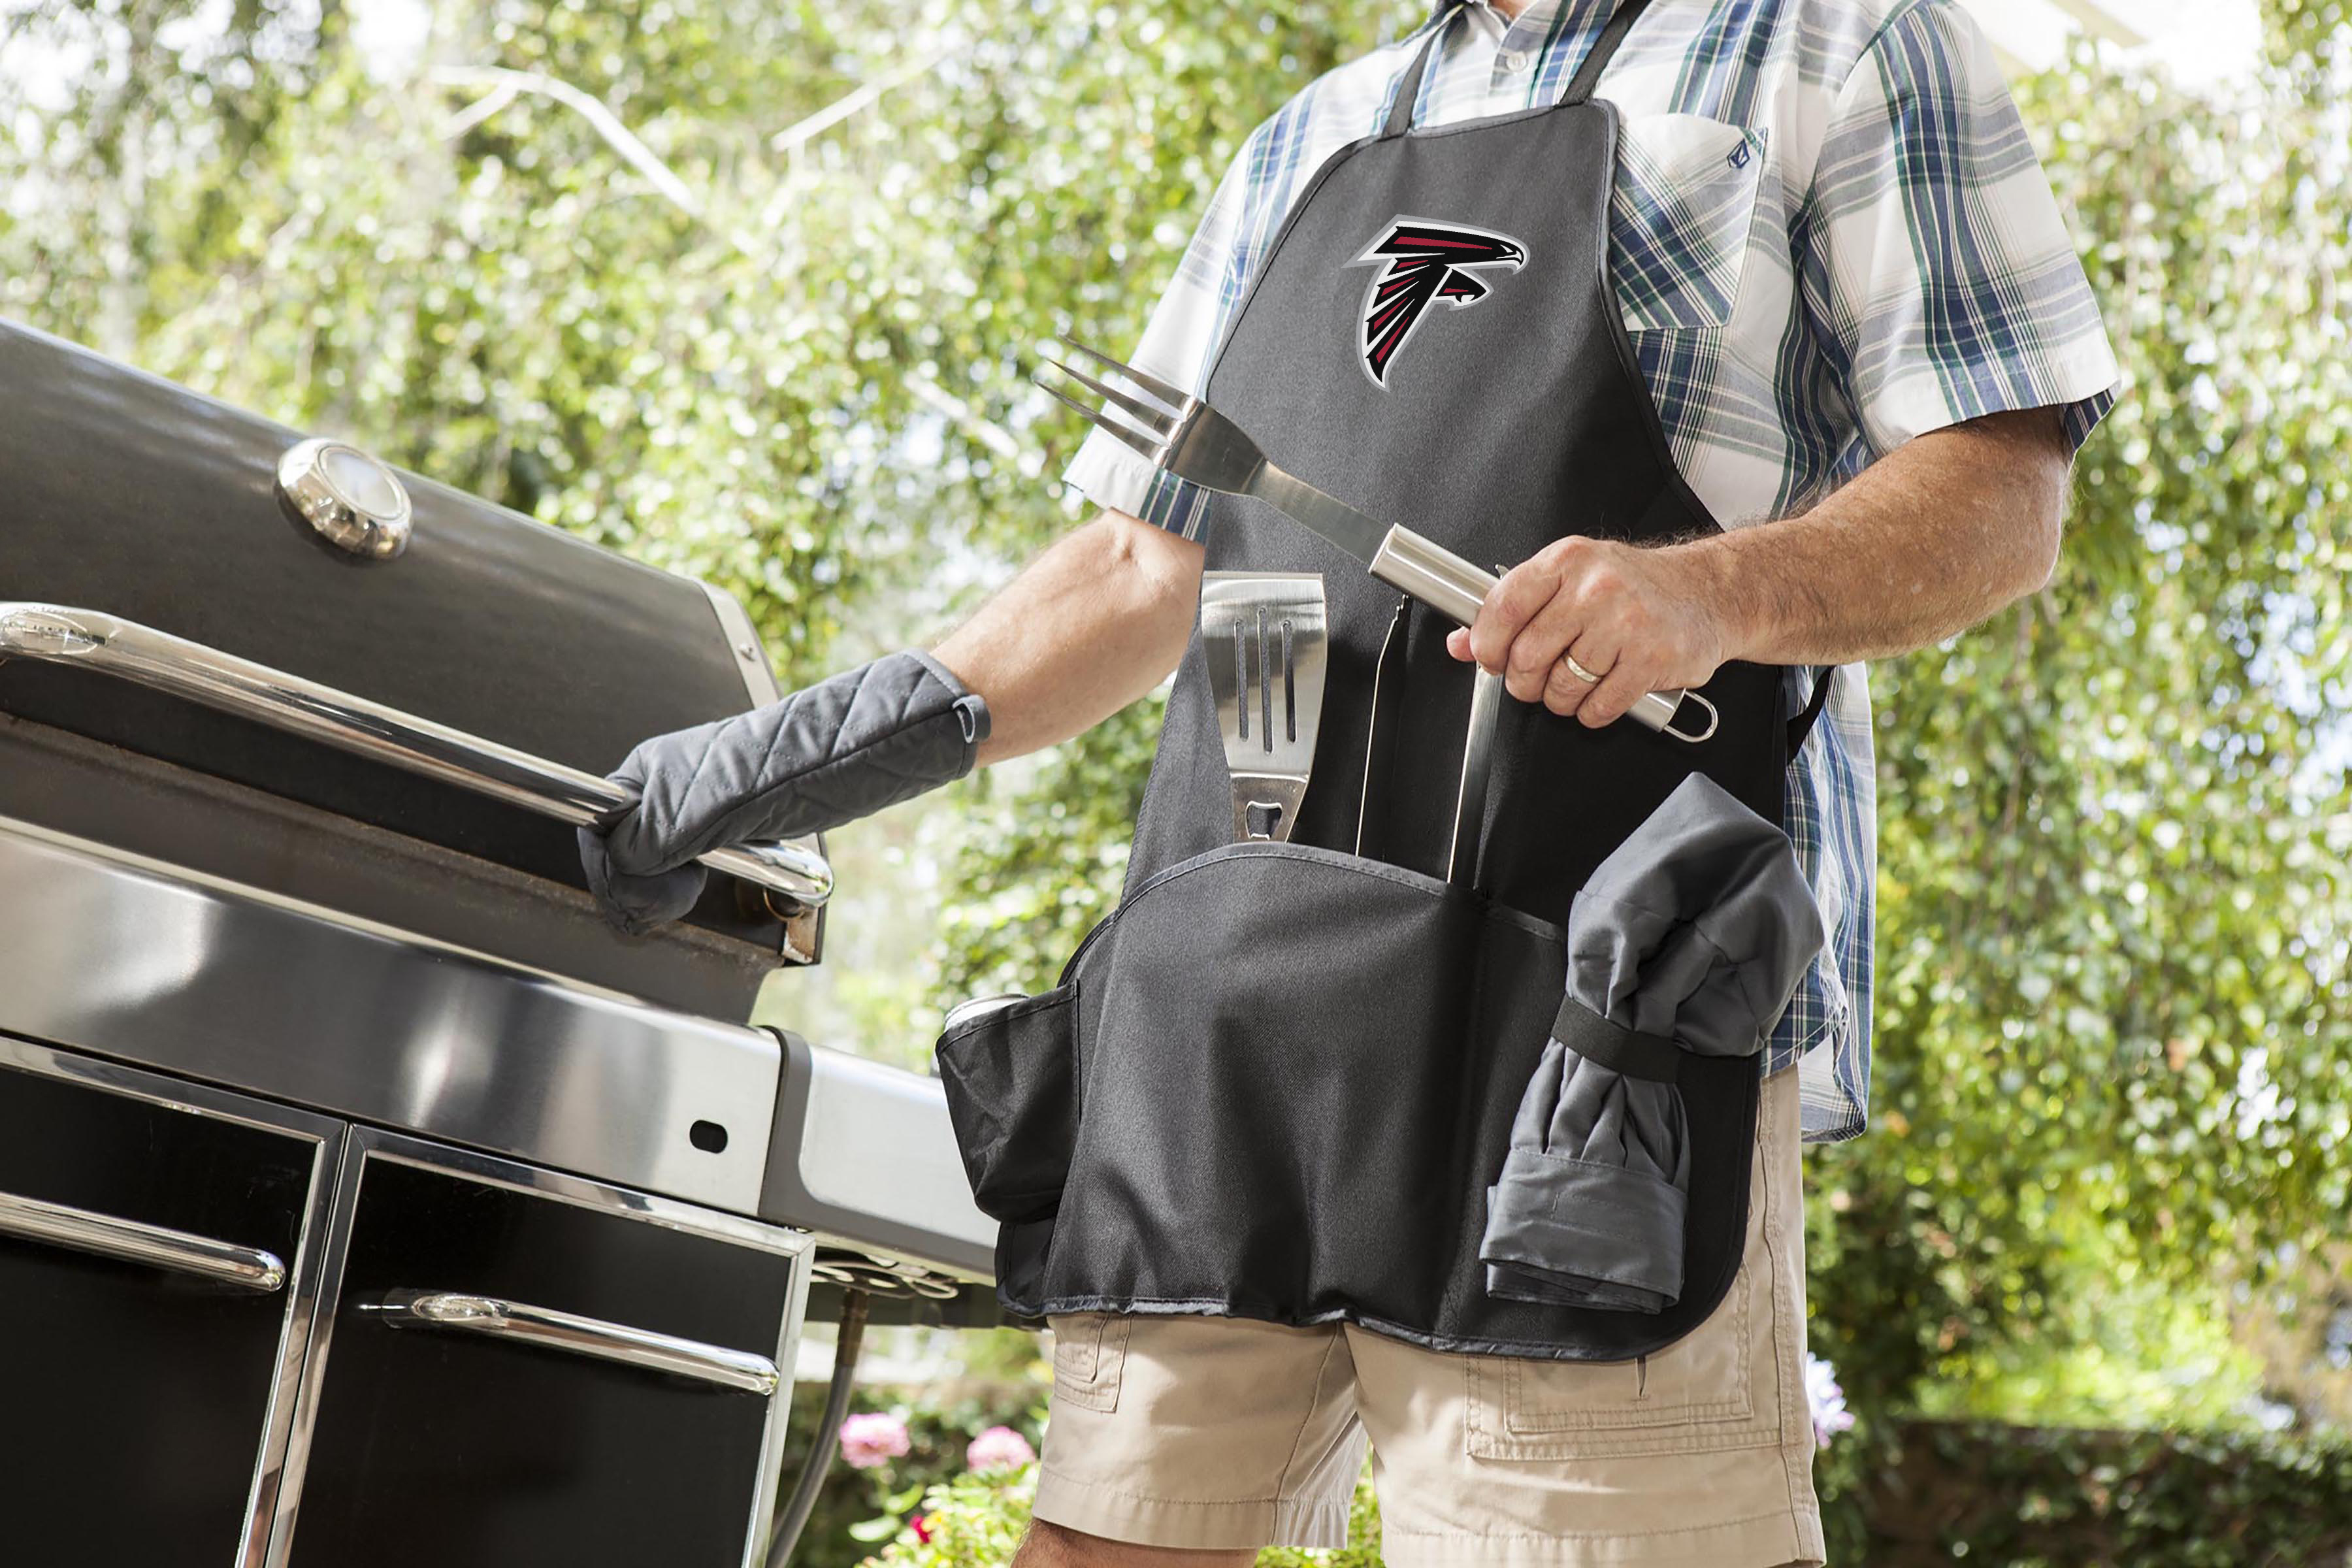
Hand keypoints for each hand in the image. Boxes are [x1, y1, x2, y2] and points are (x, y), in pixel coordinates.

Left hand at [1444, 536, 1739, 727]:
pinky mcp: (1652, 660)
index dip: (1487, 644)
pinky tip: (1602, 693)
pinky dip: (1591, 711)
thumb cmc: (1633, 587)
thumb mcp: (1569, 579)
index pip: (1504, 607)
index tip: (1490, 657)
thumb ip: (1514, 608)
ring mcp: (1627, 625)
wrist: (1706, 592)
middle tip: (1535, 679)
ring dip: (1560, 699)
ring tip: (1576, 683)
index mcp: (1568, 561)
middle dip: (1524, 681)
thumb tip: (1461, 642)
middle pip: (1527, 656)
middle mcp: (1597, 589)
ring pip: (1561, 688)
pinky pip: (1597, 707)